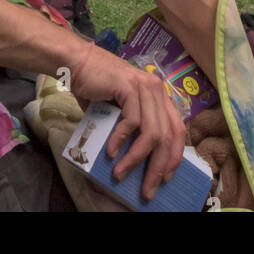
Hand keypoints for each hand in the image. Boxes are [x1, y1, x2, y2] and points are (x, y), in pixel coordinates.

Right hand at [68, 43, 186, 200]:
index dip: (174, 156)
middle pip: (168, 135)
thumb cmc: (97, 90)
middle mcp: (157, 89)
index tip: (166, 179)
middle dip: (158, 167)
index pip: (177, 129)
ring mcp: (144, 86)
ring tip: (121, 174)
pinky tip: (110, 152)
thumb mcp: (121, 111)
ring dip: (136, 159)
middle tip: (147, 189)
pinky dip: (121, 140)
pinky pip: (132, 121)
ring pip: (152, 132)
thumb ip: (133, 128)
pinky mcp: (128, 86)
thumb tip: (138, 162)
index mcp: (159, 95)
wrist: (77, 63)